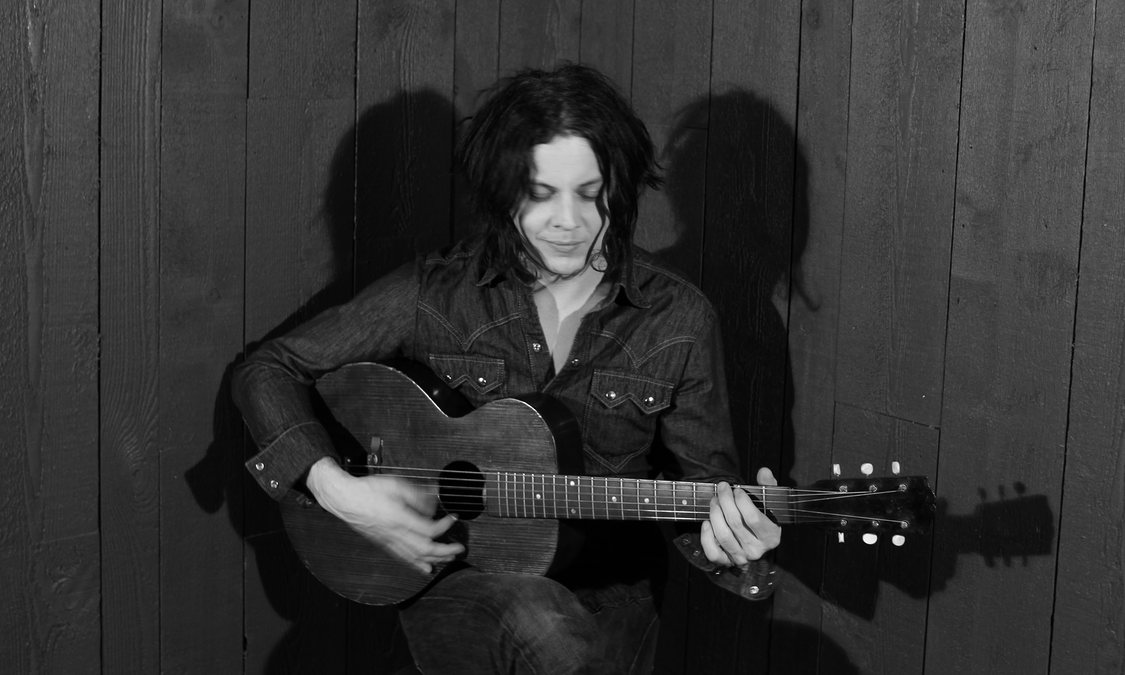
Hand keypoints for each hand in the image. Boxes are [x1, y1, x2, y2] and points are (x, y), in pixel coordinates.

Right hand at [306, 457, 464, 572]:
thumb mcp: (396, 484)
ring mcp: (389, 541)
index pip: (429, 530)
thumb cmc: (368, 490)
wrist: (345, 499)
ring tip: (450, 559)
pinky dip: (418, 565)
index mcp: (399, 518)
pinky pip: (404, 559)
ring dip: (436, 560)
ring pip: (416, 558)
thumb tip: (435, 500)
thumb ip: (418, 494)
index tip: (453, 517)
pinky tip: (427, 568)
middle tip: (459, 548)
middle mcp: (395, 534)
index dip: (445, 526)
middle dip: (446, 552)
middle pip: (426, 550)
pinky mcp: (384, 544)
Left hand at [700, 467, 781, 566]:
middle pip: (735, 524)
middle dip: (725, 501)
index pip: (753, 518)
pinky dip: (707, 537)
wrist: (755, 542)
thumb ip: (768, 486)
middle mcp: (757, 550)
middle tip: (722, 488)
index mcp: (771, 536)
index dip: (742, 501)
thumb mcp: (769, 502)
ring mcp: (741, 557)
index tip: (737, 489)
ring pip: (723, 536)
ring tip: (714, 500)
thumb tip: (764, 472)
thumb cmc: (761, 518)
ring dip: (715, 514)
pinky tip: (706, 522)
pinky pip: (713, 553)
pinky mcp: (727, 562)